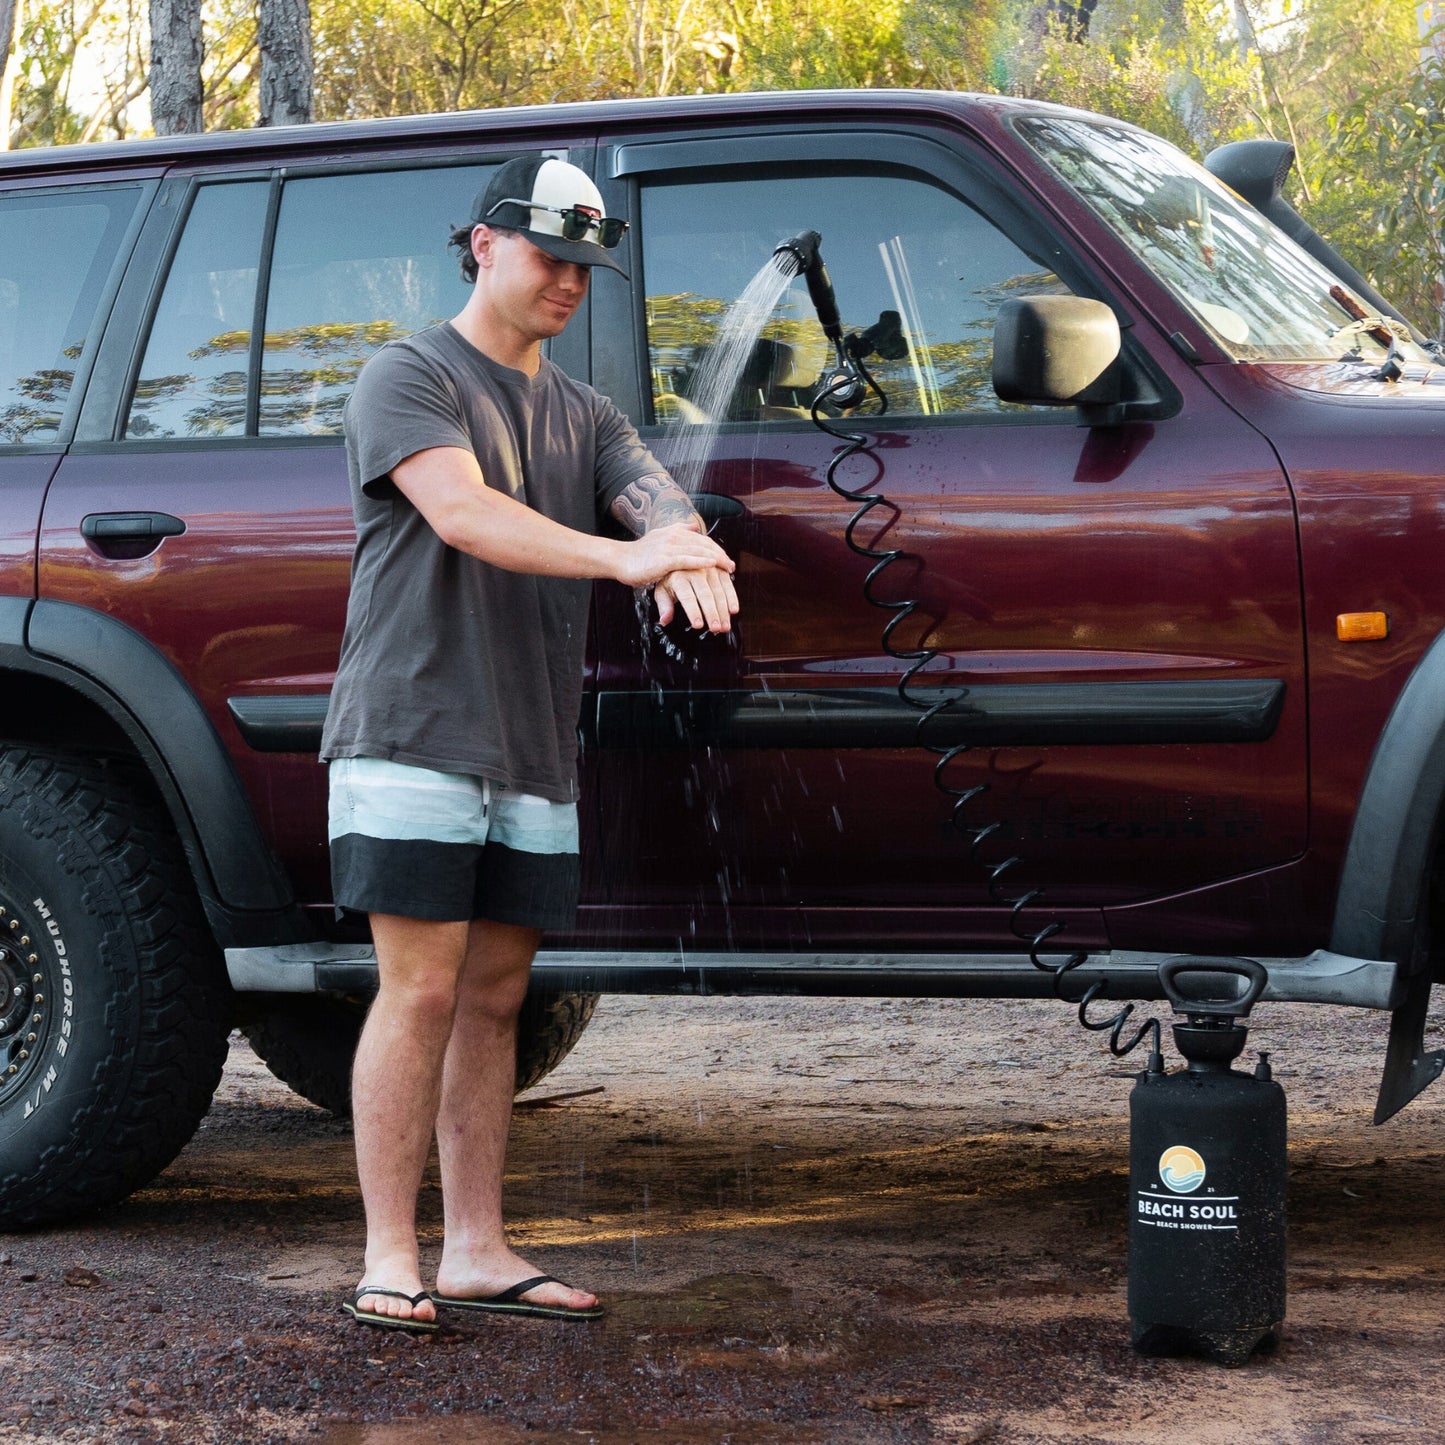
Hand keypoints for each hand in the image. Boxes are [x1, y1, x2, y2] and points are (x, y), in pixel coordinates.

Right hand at [614, 523, 733, 590]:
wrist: (619, 559)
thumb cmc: (639, 554)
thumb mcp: (660, 537)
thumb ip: (678, 530)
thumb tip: (694, 525)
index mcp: (674, 532)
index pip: (702, 540)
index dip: (716, 549)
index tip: (727, 559)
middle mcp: (674, 536)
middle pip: (704, 545)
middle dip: (720, 555)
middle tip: (732, 566)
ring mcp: (669, 547)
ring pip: (698, 551)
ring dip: (716, 560)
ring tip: (728, 567)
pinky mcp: (664, 559)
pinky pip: (687, 560)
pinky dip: (701, 562)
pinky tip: (712, 565)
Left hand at [655, 565, 738, 632]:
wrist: (682, 556)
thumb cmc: (671, 577)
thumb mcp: (662, 589)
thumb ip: (664, 605)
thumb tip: (664, 620)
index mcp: (679, 577)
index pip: (687, 596)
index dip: (693, 612)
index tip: (698, 625)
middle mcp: (695, 570)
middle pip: (705, 594)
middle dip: (712, 613)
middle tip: (715, 629)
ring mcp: (710, 569)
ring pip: (719, 591)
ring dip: (723, 610)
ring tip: (725, 626)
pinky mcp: (720, 569)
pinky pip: (728, 584)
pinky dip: (732, 598)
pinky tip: (733, 610)